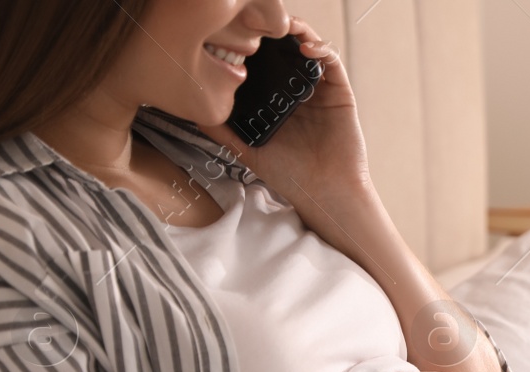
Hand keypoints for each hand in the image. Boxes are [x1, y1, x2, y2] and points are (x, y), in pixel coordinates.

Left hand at [197, 17, 374, 224]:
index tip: (234, 31)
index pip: (262, 60)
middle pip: (284, 47)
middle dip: (271, 29)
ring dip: (295, 29)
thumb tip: (190, 110)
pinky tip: (305, 47)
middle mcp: (296, 89)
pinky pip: (330, 60)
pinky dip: (319, 47)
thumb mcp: (246, 150)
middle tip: (255, 19)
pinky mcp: (338, 92)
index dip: (250, 42)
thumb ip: (221, 129)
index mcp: (274, 99)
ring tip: (280, 24)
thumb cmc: (290, 175)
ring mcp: (318, 88)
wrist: (324, 193)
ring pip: (307, 46)